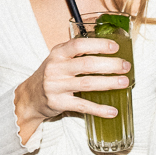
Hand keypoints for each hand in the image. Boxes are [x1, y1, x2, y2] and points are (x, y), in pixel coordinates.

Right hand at [14, 36, 130, 142]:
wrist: (30, 97)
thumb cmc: (51, 74)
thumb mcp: (58, 59)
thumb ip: (76, 53)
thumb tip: (107, 49)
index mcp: (58, 53)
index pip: (79, 45)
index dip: (98, 44)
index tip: (114, 47)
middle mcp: (56, 68)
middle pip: (87, 64)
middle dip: (110, 64)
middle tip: (125, 66)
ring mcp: (57, 86)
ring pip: (87, 84)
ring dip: (109, 83)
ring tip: (124, 82)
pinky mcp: (59, 103)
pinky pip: (83, 106)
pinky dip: (99, 109)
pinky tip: (112, 110)